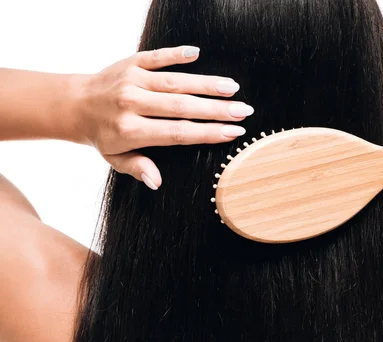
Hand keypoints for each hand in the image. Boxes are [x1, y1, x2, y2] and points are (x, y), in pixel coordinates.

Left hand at [74, 46, 253, 189]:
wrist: (74, 103)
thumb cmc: (101, 135)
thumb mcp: (115, 158)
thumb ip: (137, 168)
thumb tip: (157, 182)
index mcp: (130, 130)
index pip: (177, 132)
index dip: (207, 133)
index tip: (232, 132)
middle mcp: (131, 103)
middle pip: (182, 107)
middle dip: (216, 109)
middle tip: (243, 110)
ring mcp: (132, 80)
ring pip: (175, 81)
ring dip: (206, 83)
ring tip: (232, 88)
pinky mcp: (131, 62)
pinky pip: (156, 56)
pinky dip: (176, 54)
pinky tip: (197, 53)